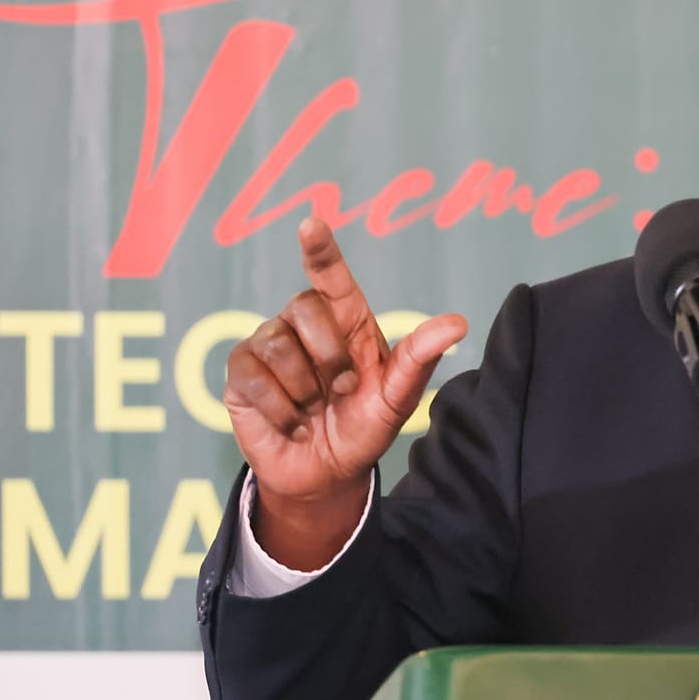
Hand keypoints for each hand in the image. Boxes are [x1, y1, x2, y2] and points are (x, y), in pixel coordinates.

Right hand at [223, 218, 467, 568]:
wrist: (326, 475)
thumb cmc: (363, 428)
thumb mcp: (396, 399)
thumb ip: (419, 359)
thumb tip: (458, 322)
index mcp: (345, 321)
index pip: (331, 276)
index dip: (322, 249)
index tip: (311, 224)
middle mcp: (303, 323)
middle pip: (305, 306)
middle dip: (329, 356)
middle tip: (341, 391)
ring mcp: (268, 345)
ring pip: (278, 346)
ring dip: (304, 390)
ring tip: (313, 409)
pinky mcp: (240, 373)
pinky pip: (253, 377)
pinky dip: (280, 409)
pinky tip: (291, 423)